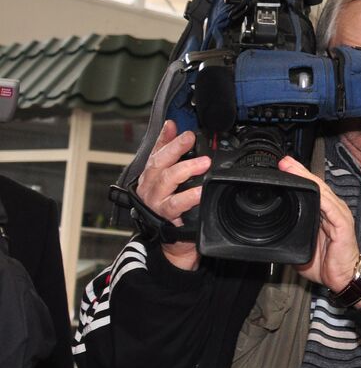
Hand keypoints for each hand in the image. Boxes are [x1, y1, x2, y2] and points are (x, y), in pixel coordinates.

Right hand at [135, 120, 210, 270]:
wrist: (171, 242)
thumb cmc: (170, 207)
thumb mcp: (170, 178)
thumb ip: (169, 152)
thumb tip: (172, 125)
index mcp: (152, 176)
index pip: (156, 152)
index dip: (165, 137)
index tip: (176, 126)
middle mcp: (150, 187)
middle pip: (159, 163)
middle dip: (175, 149)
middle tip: (190, 138)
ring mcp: (156, 202)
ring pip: (166, 181)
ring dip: (185, 169)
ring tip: (203, 163)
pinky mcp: (165, 217)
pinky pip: (176, 205)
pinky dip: (189, 197)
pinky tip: (200, 192)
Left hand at [276, 157, 359, 295]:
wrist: (343, 278)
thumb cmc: (327, 264)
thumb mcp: (302, 247)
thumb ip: (291, 236)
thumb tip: (273, 232)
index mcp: (324, 215)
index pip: (312, 191)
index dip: (298, 178)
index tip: (283, 168)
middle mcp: (333, 211)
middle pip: (317, 186)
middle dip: (300, 172)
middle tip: (284, 161)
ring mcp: (339, 216)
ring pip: (322, 192)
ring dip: (307, 178)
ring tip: (292, 167)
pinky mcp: (343, 224)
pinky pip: (330, 206)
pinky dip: (320, 196)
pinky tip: (311, 186)